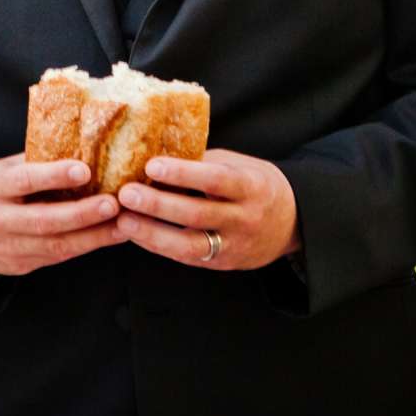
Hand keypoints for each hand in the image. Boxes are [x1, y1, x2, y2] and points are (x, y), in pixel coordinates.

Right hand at [0, 157, 121, 276]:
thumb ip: (37, 162)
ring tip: (122, 226)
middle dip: (81, 214)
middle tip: (112, 204)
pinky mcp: (19, 266)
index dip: (54, 176)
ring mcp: (7, 247)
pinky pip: (56, 257)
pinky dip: (84, 247)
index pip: (24, 180)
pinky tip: (108, 237)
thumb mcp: (6, 169)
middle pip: (43, 220)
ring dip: (92, 237)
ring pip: (54, 246)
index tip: (84, 170)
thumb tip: (84, 145)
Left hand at [114, 149, 298, 271]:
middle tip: (127, 194)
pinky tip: (136, 233)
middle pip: (198, 215)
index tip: (152, 165)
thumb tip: (158, 150)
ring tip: (124, 219)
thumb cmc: (254, 183)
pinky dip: (159, 246)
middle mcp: (245, 219)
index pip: (215, 179)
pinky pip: (188, 258)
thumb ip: (204, 162)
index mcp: (251, 186)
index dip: (183, 174)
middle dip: (159, 205)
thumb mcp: (239, 165)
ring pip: (191, 245)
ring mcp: (234, 245)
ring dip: (153, 233)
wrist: (291, 222)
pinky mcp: (223, 264)